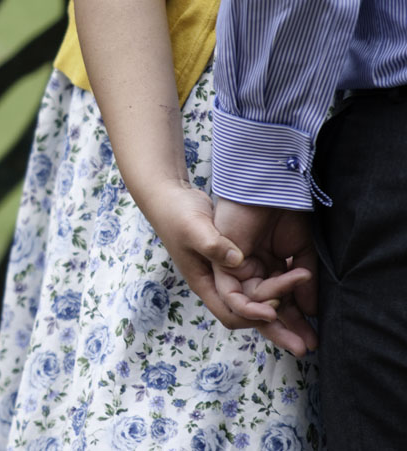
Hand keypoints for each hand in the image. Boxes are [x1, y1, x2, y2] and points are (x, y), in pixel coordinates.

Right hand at [139, 181, 308, 337]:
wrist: (173, 198)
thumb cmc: (178, 214)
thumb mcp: (193, 228)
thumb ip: (213, 245)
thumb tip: (236, 261)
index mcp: (206, 281)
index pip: (231, 312)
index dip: (253, 315)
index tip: (274, 311)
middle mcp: (224, 283)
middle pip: (254, 315)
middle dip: (279, 331)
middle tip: (305, 347)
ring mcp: (237, 273)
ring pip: (266, 300)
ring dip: (290, 316)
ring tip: (312, 334)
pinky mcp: (247, 260)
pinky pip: (272, 280)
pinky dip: (290, 289)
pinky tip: (308, 292)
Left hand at [212, 198, 318, 355]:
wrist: (268, 186)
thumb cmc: (283, 212)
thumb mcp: (300, 251)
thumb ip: (302, 282)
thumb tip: (309, 310)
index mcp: (266, 270)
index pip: (278, 305)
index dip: (293, 323)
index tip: (312, 337)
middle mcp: (248, 274)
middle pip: (262, 312)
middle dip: (283, 331)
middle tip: (305, 347)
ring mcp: (234, 270)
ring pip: (249, 307)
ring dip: (272, 321)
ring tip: (295, 330)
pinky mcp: (222, 264)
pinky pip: (231, 294)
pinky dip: (250, 306)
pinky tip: (272, 312)